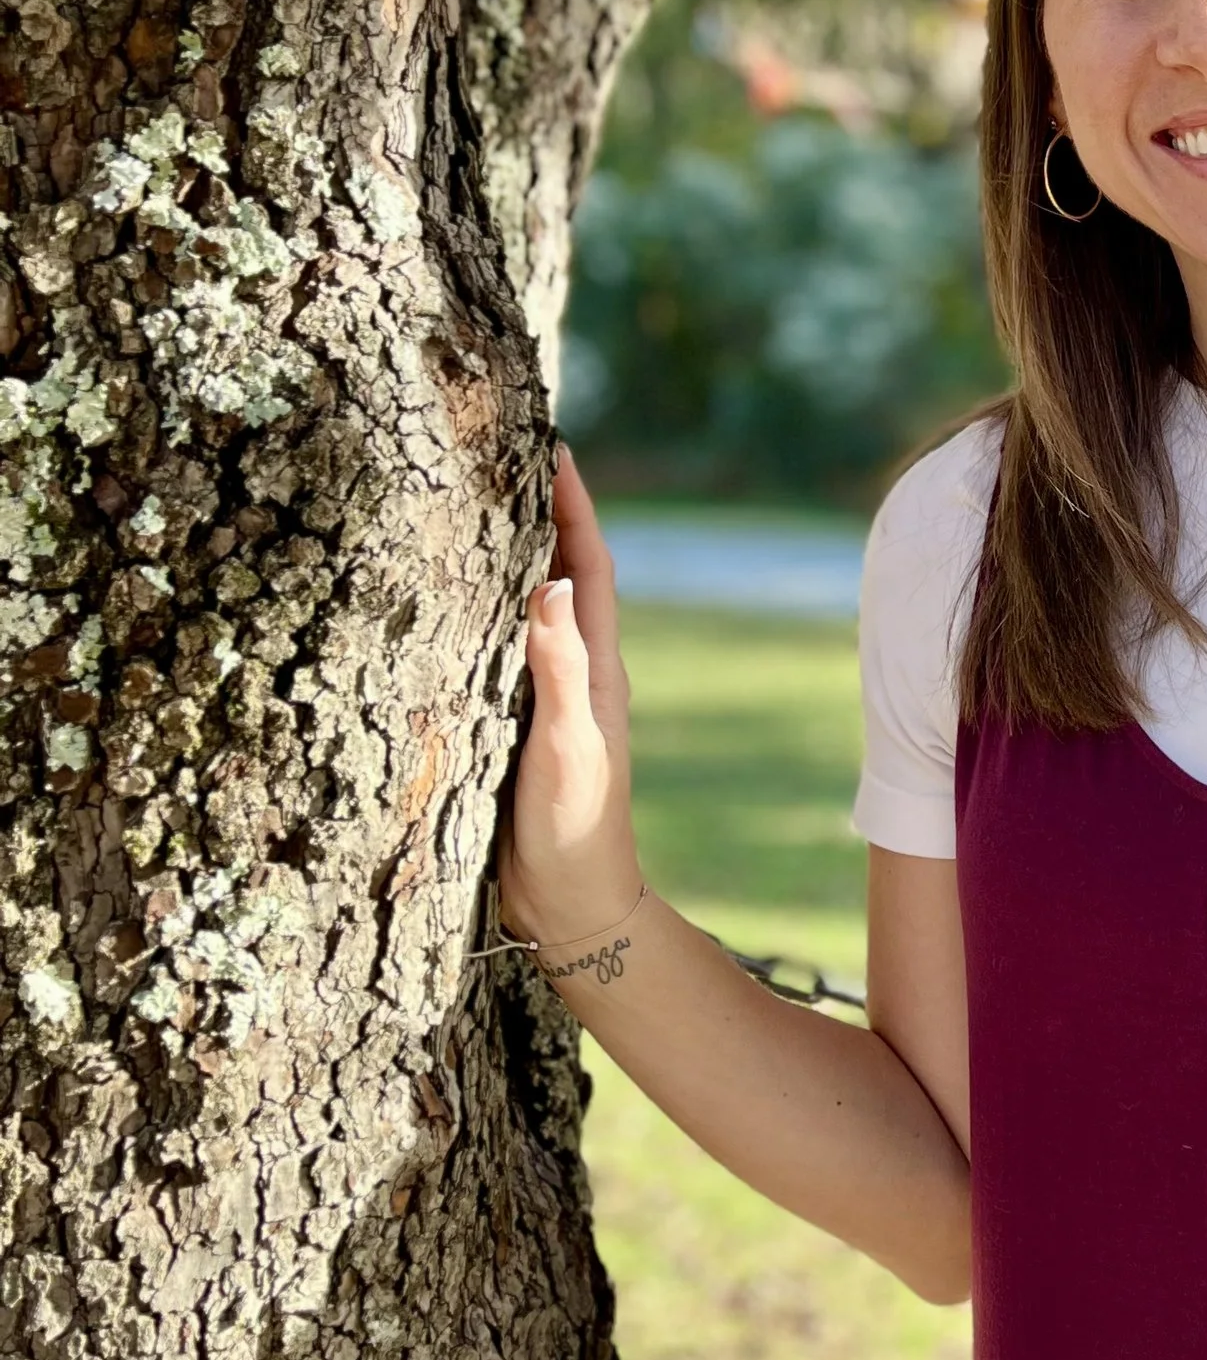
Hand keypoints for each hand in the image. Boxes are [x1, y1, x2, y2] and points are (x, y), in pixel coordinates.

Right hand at [501, 448, 643, 950]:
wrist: (572, 907)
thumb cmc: (574, 830)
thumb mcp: (567, 747)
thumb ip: (558, 671)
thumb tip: (553, 586)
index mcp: (598, 671)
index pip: (588, 571)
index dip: (574, 510)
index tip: (556, 451)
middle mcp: (577, 677)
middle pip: (564, 578)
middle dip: (544, 518)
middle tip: (511, 460)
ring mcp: (548, 702)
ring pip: (534, 614)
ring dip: (517, 562)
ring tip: (480, 511)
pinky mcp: (519, 730)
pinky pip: (506, 654)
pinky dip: (489, 616)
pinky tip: (456, 609)